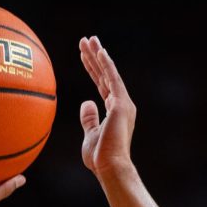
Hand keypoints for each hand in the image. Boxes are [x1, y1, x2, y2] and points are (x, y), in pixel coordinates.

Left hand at [78, 36, 136, 177]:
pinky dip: (106, 65)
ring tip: (89, 39)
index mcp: (114, 110)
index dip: (92, 69)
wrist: (110, 167)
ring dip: (98, 55)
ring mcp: (122, 103)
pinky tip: (99, 51)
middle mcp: (120, 103)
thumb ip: (89, 118)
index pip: (101, 84)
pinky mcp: (121, 104)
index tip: (84, 55)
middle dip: (94, 56)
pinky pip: (112, 79)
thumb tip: (86, 102)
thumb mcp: (90, 134)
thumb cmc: (101, 157)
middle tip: (86, 39)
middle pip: (104, 75)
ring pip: (108, 73)